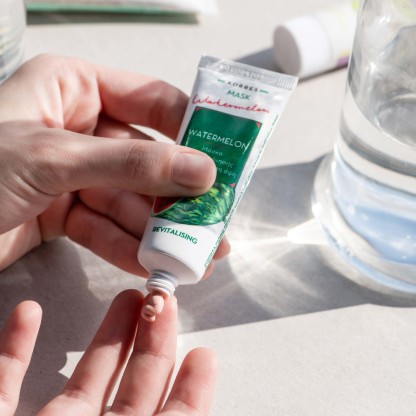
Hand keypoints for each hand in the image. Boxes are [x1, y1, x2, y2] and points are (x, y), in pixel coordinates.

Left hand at [0, 54, 229, 273]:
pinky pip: (107, 227)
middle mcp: (80, 127)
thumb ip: (132, 163)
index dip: (192, 129)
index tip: (225, 159)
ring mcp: (74, 173)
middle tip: (214, 220)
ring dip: (158, 229)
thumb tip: (202, 170)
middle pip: (147, 160)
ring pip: (130, 200)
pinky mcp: (65, 212)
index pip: (152, 101)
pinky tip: (153, 265)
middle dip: (178, 196)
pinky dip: (129, 247)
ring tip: (195, 253)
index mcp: (75, 88)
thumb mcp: (55, 156)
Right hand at [0, 290, 216, 414]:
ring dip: (105, 335)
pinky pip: (2, 382)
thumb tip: (203, 388)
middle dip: (152, 341)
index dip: (190, 392)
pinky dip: (12, 347)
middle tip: (164, 302)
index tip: (204, 353)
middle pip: (131, 388)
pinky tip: (29, 311)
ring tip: (126, 296)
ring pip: (82, 380)